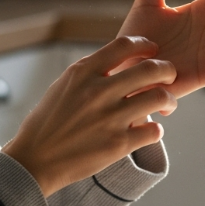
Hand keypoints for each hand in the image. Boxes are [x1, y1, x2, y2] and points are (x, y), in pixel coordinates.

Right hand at [3, 36, 176, 196]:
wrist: (34, 161)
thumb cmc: (48, 122)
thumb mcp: (64, 85)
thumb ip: (92, 72)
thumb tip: (122, 62)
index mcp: (83, 72)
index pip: (124, 45)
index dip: (145, 44)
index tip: (153, 50)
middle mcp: (98, 91)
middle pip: (151, 68)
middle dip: (168, 70)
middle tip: (170, 76)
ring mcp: (110, 118)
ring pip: (160, 97)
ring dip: (169, 100)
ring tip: (166, 105)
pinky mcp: (118, 145)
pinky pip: (154, 130)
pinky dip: (156, 129)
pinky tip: (149, 130)